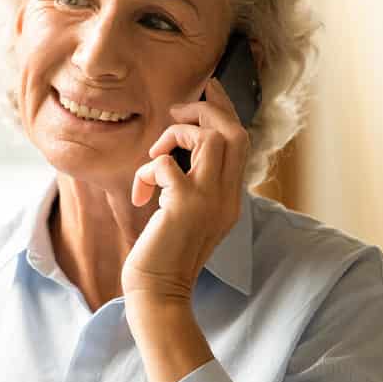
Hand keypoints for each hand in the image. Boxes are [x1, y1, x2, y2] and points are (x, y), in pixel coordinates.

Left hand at [121, 77, 249, 303]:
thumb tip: (173, 155)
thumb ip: (191, 187)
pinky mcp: (184, 206)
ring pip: (211, 138)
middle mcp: (227, 197)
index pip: (240, 142)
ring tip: (155, 153)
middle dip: (206, 110)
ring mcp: (210, 201)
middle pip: (233, 132)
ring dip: (177, 134)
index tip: (208, 88)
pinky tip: (142, 194)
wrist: (158, 292)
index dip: (224, 110)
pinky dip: (148, 169)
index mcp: (230, 199)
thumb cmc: (163, 255)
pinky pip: (166, 163)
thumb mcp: (185, 216)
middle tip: (176, 110)